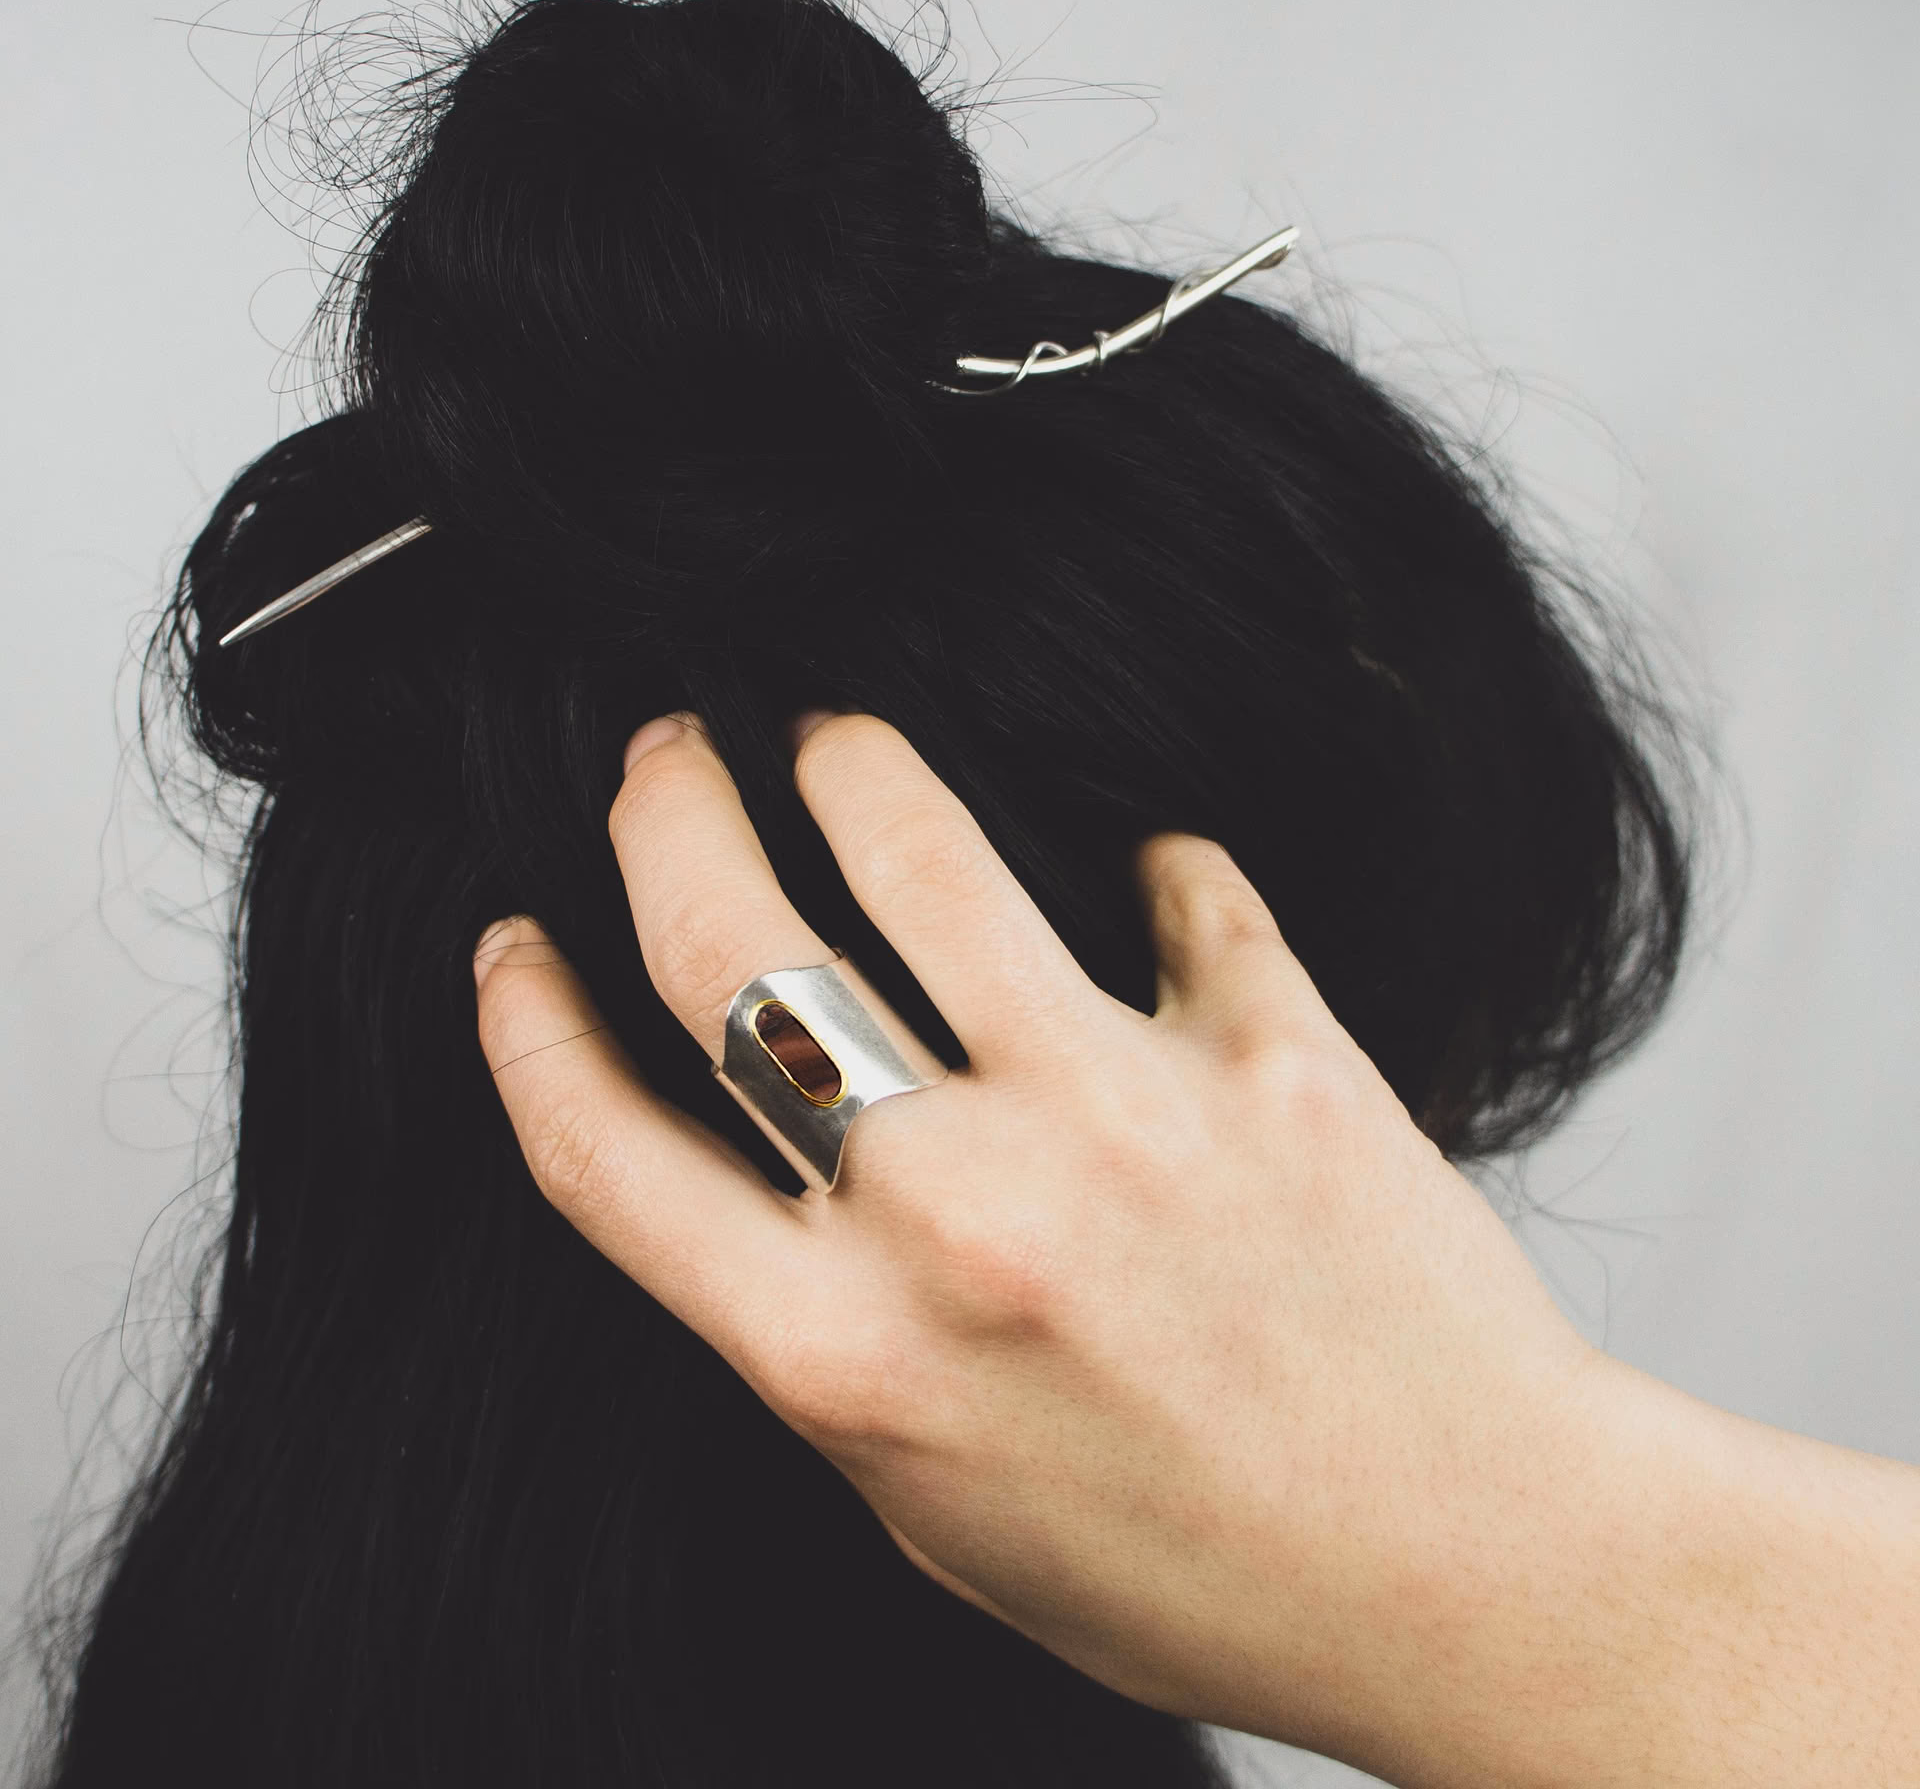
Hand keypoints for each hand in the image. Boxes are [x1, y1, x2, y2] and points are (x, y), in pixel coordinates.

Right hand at [473, 712, 1919, 1788]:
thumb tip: (757, 1166)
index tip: (516, 947)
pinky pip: (1181, 890)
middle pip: (726, 946)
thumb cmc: (1198, 1561)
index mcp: (845, 1356)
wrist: (1469, 1569)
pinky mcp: (1267, 1052)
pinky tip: (1146, 878)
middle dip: (661, 809)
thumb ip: (824, 1337)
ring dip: (847, 757)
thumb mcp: (938, 1508)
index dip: (523, 1021)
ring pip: (917, 846)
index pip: (599, 1146)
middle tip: (665, 755)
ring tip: (833, 734)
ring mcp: (1118, 1117)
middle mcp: (958, 1219)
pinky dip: (1154, 871)